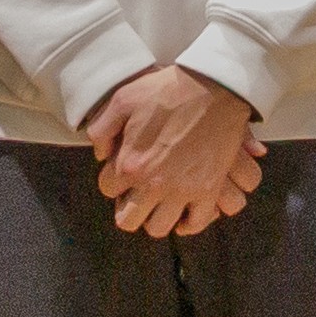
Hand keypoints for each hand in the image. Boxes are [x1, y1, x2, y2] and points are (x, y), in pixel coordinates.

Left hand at [81, 63, 261, 237]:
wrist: (215, 88)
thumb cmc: (167, 91)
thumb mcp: (122, 99)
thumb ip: (101, 129)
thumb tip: (101, 154)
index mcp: (130, 164)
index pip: (107, 189)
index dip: (112, 179)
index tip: (122, 169)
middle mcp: (154, 185)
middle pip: (128, 220)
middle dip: (127, 207)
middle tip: (136, 192)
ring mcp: (183, 191)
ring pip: (159, 228)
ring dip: (155, 216)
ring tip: (159, 202)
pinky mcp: (209, 190)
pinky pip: (197, 223)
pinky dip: (189, 222)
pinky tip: (184, 211)